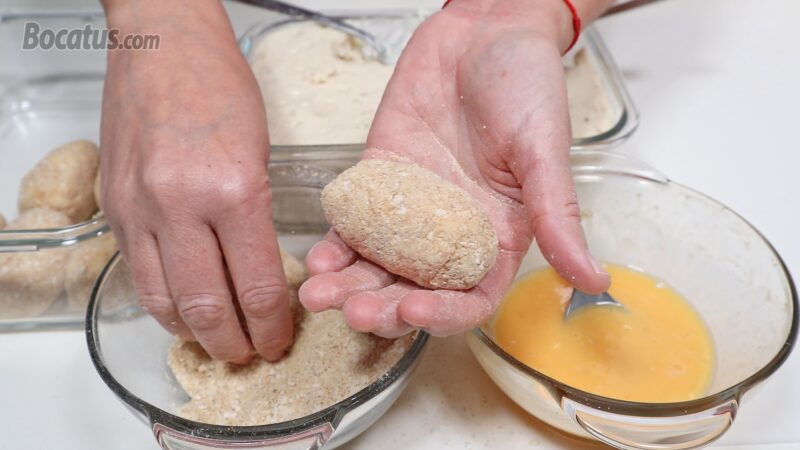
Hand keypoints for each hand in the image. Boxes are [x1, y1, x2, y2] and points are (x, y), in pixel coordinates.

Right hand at [99, 1, 290, 362]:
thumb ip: (258, 217)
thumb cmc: (218, 86)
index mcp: (232, 190)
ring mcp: (140, 209)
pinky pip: (138, 273)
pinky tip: (181, 310)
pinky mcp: (114, 207)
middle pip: (208, 306)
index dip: (271, 325)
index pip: (257, 285)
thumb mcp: (261, 152)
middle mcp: (180, 206)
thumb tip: (264, 273)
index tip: (279, 339)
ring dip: (193, 333)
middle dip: (234, 343)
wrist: (162, 45)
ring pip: (164, 301)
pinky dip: (162, 303)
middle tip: (251, 355)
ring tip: (216, 343)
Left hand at [300, 0, 610, 336]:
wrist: (484, 31)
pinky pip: (353, 222)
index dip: (443, 314)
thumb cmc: (528, 86)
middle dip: (381, 308)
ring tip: (318, 295)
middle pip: (412, 290)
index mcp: (496, 238)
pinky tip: (317, 256)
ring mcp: (410, 210)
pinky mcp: (378, 180)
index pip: (469, 298)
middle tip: (353, 311)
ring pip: (376, 264)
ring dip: (347, 284)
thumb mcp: (546, 153)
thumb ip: (559, 217)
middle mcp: (450, 234)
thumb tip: (596, 281)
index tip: (413, 310)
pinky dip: (334, 242)